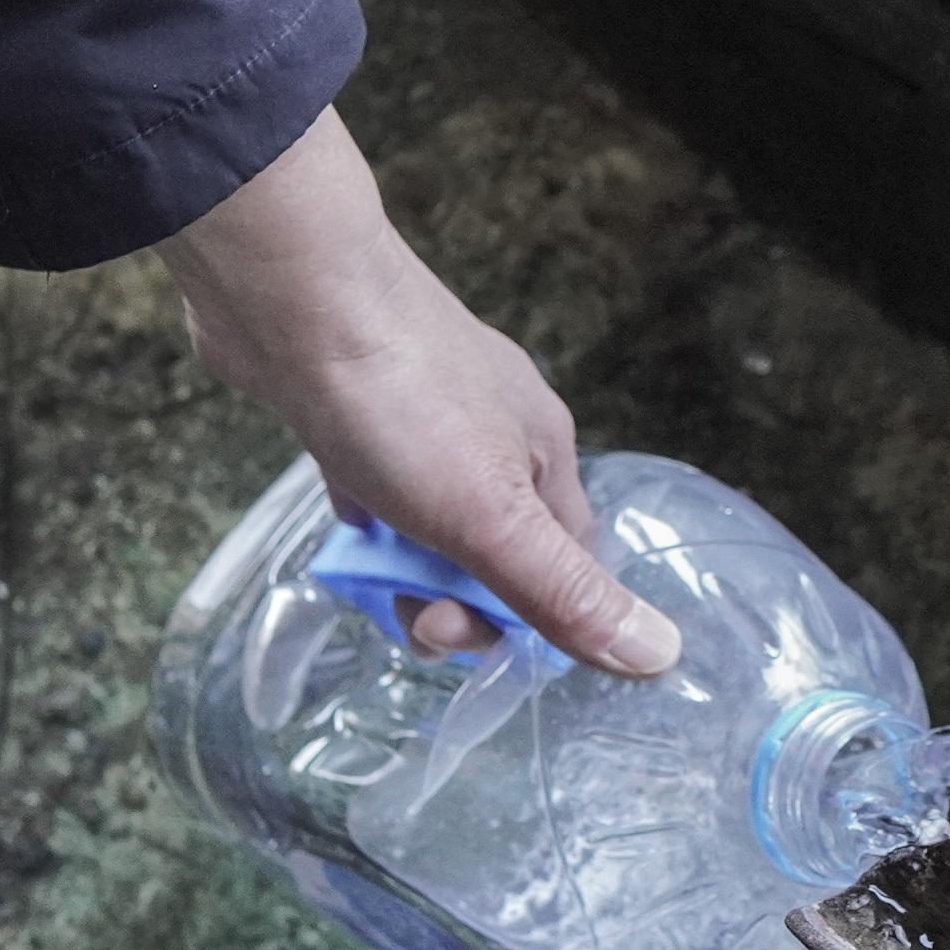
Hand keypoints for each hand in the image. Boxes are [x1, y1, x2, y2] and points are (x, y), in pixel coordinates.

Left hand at [164, 109, 681, 677]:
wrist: (289, 295)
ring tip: (361, 571)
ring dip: (403, 562)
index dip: (520, 621)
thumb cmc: (398, 401)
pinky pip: (379, 479)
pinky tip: (342, 511)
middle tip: (402, 610)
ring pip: (433, 521)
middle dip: (451, 598)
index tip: (457, 634)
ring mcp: (428, 413)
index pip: (563, 566)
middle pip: (494, 551)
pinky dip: (364, 511)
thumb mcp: (491, 517)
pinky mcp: (362, 404)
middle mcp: (497, 430)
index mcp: (543, 455)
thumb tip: (659, 654)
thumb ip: (564, 591)